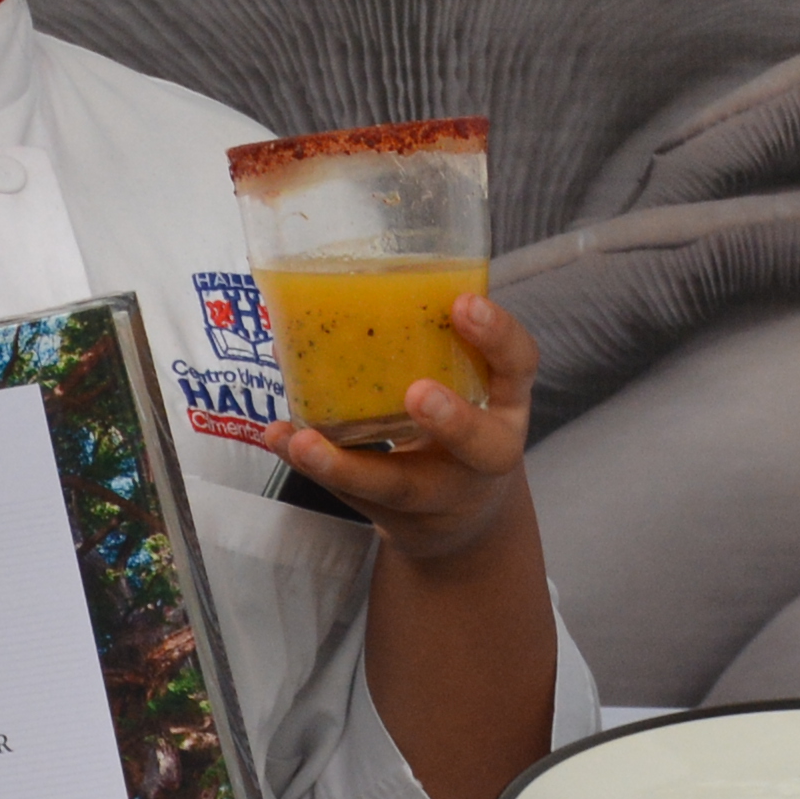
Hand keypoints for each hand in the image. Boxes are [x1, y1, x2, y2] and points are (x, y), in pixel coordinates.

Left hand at [262, 291, 540, 565]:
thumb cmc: (460, 424)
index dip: (498, 335)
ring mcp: (438, 494)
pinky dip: (311, 467)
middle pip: (479, 447)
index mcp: (506, 406)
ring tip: (302, 440)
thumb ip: (433, 341)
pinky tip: (280, 439)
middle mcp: (483, 456)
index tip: (463, 303)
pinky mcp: (393, 515)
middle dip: (452, 422)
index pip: (519, 366)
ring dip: (344, 464)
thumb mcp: (471, 384)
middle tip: (417, 394)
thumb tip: (351, 282)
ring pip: (395, 486)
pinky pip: (349, 494)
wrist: (461, 516)